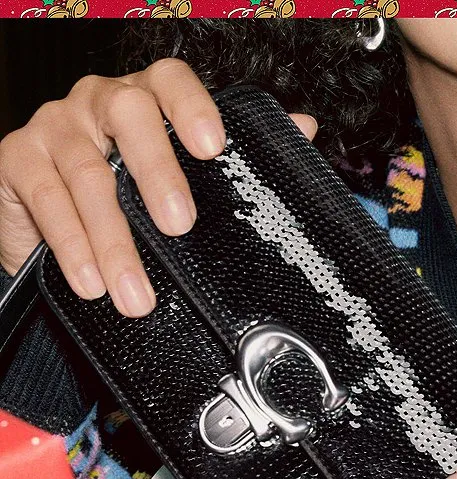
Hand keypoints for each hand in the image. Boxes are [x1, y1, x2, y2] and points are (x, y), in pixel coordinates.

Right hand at [0, 58, 317, 316]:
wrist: (48, 219)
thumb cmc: (126, 194)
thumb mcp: (182, 175)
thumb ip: (237, 152)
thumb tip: (304, 127)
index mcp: (145, 101)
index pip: (170, 82)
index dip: (192, 106)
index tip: (215, 148)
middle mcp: (99, 102)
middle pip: (128, 115)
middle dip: (156, 170)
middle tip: (180, 225)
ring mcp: (56, 126)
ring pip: (86, 172)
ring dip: (114, 239)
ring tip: (136, 293)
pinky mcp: (17, 159)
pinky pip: (46, 200)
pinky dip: (71, 244)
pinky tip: (91, 282)